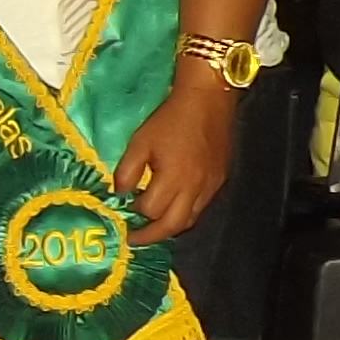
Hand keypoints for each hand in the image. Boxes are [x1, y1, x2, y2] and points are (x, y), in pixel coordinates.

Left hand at [113, 81, 236, 243]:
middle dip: (152, 236)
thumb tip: (119, 195)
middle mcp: (195, 189)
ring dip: (169, 227)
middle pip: (172, 226)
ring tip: (153, 226)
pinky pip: (201, 207)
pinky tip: (173, 206)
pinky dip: (184, 212)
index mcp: (174, 179)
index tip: (124, 208)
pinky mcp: (219, 180)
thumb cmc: (170, 120)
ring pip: (189, 221)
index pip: (151, 210)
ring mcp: (210, 187)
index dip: (135, 210)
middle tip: (135, 239)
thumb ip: (127, 172)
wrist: (207, 100)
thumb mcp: (139, 142)